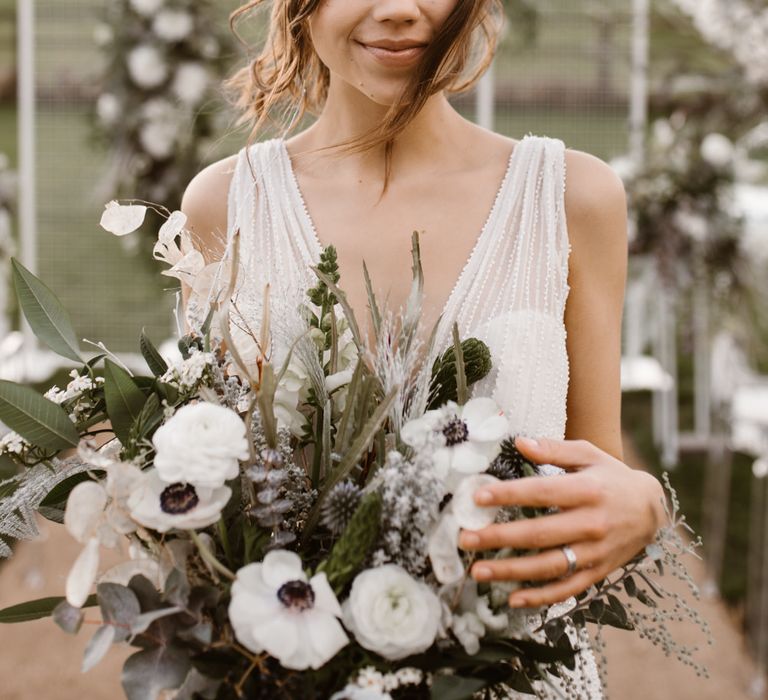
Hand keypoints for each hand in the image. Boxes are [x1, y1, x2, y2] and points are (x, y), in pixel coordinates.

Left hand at [458, 436, 666, 607]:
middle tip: (466, 538)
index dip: (509, 495)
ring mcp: (595, 552)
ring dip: (511, 571)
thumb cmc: (612, 477)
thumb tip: (519, 441)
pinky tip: (513, 599)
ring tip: (479, 571)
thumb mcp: (589, 454)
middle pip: (539, 534)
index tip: (478, 497)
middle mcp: (591, 524)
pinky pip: (567, 588)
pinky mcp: (598, 572)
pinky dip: (541, 597)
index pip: (542, 493)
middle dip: (499, 537)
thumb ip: (555, 449)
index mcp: (587, 490)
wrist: (652, 511)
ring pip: (548, 566)